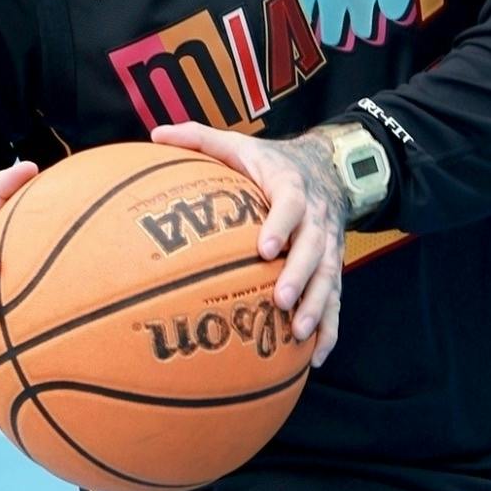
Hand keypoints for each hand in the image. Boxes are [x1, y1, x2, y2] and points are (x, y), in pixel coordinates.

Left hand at [149, 120, 349, 363]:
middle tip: (279, 301)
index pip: (291, 203)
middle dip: (300, 276)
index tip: (265, 247)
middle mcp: (316, 218)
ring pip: (329, 278)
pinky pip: (335, 300)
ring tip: (298, 334)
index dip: (282, 224)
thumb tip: (154, 134)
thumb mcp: (239, 144)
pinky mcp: (332, 268)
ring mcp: (328, 246)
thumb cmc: (271, 163)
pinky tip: (315, 357)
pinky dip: (329, 329)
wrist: (328, 170)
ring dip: (317, 307)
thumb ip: (199, 138)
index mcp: (291, 186)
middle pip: (315, 248)